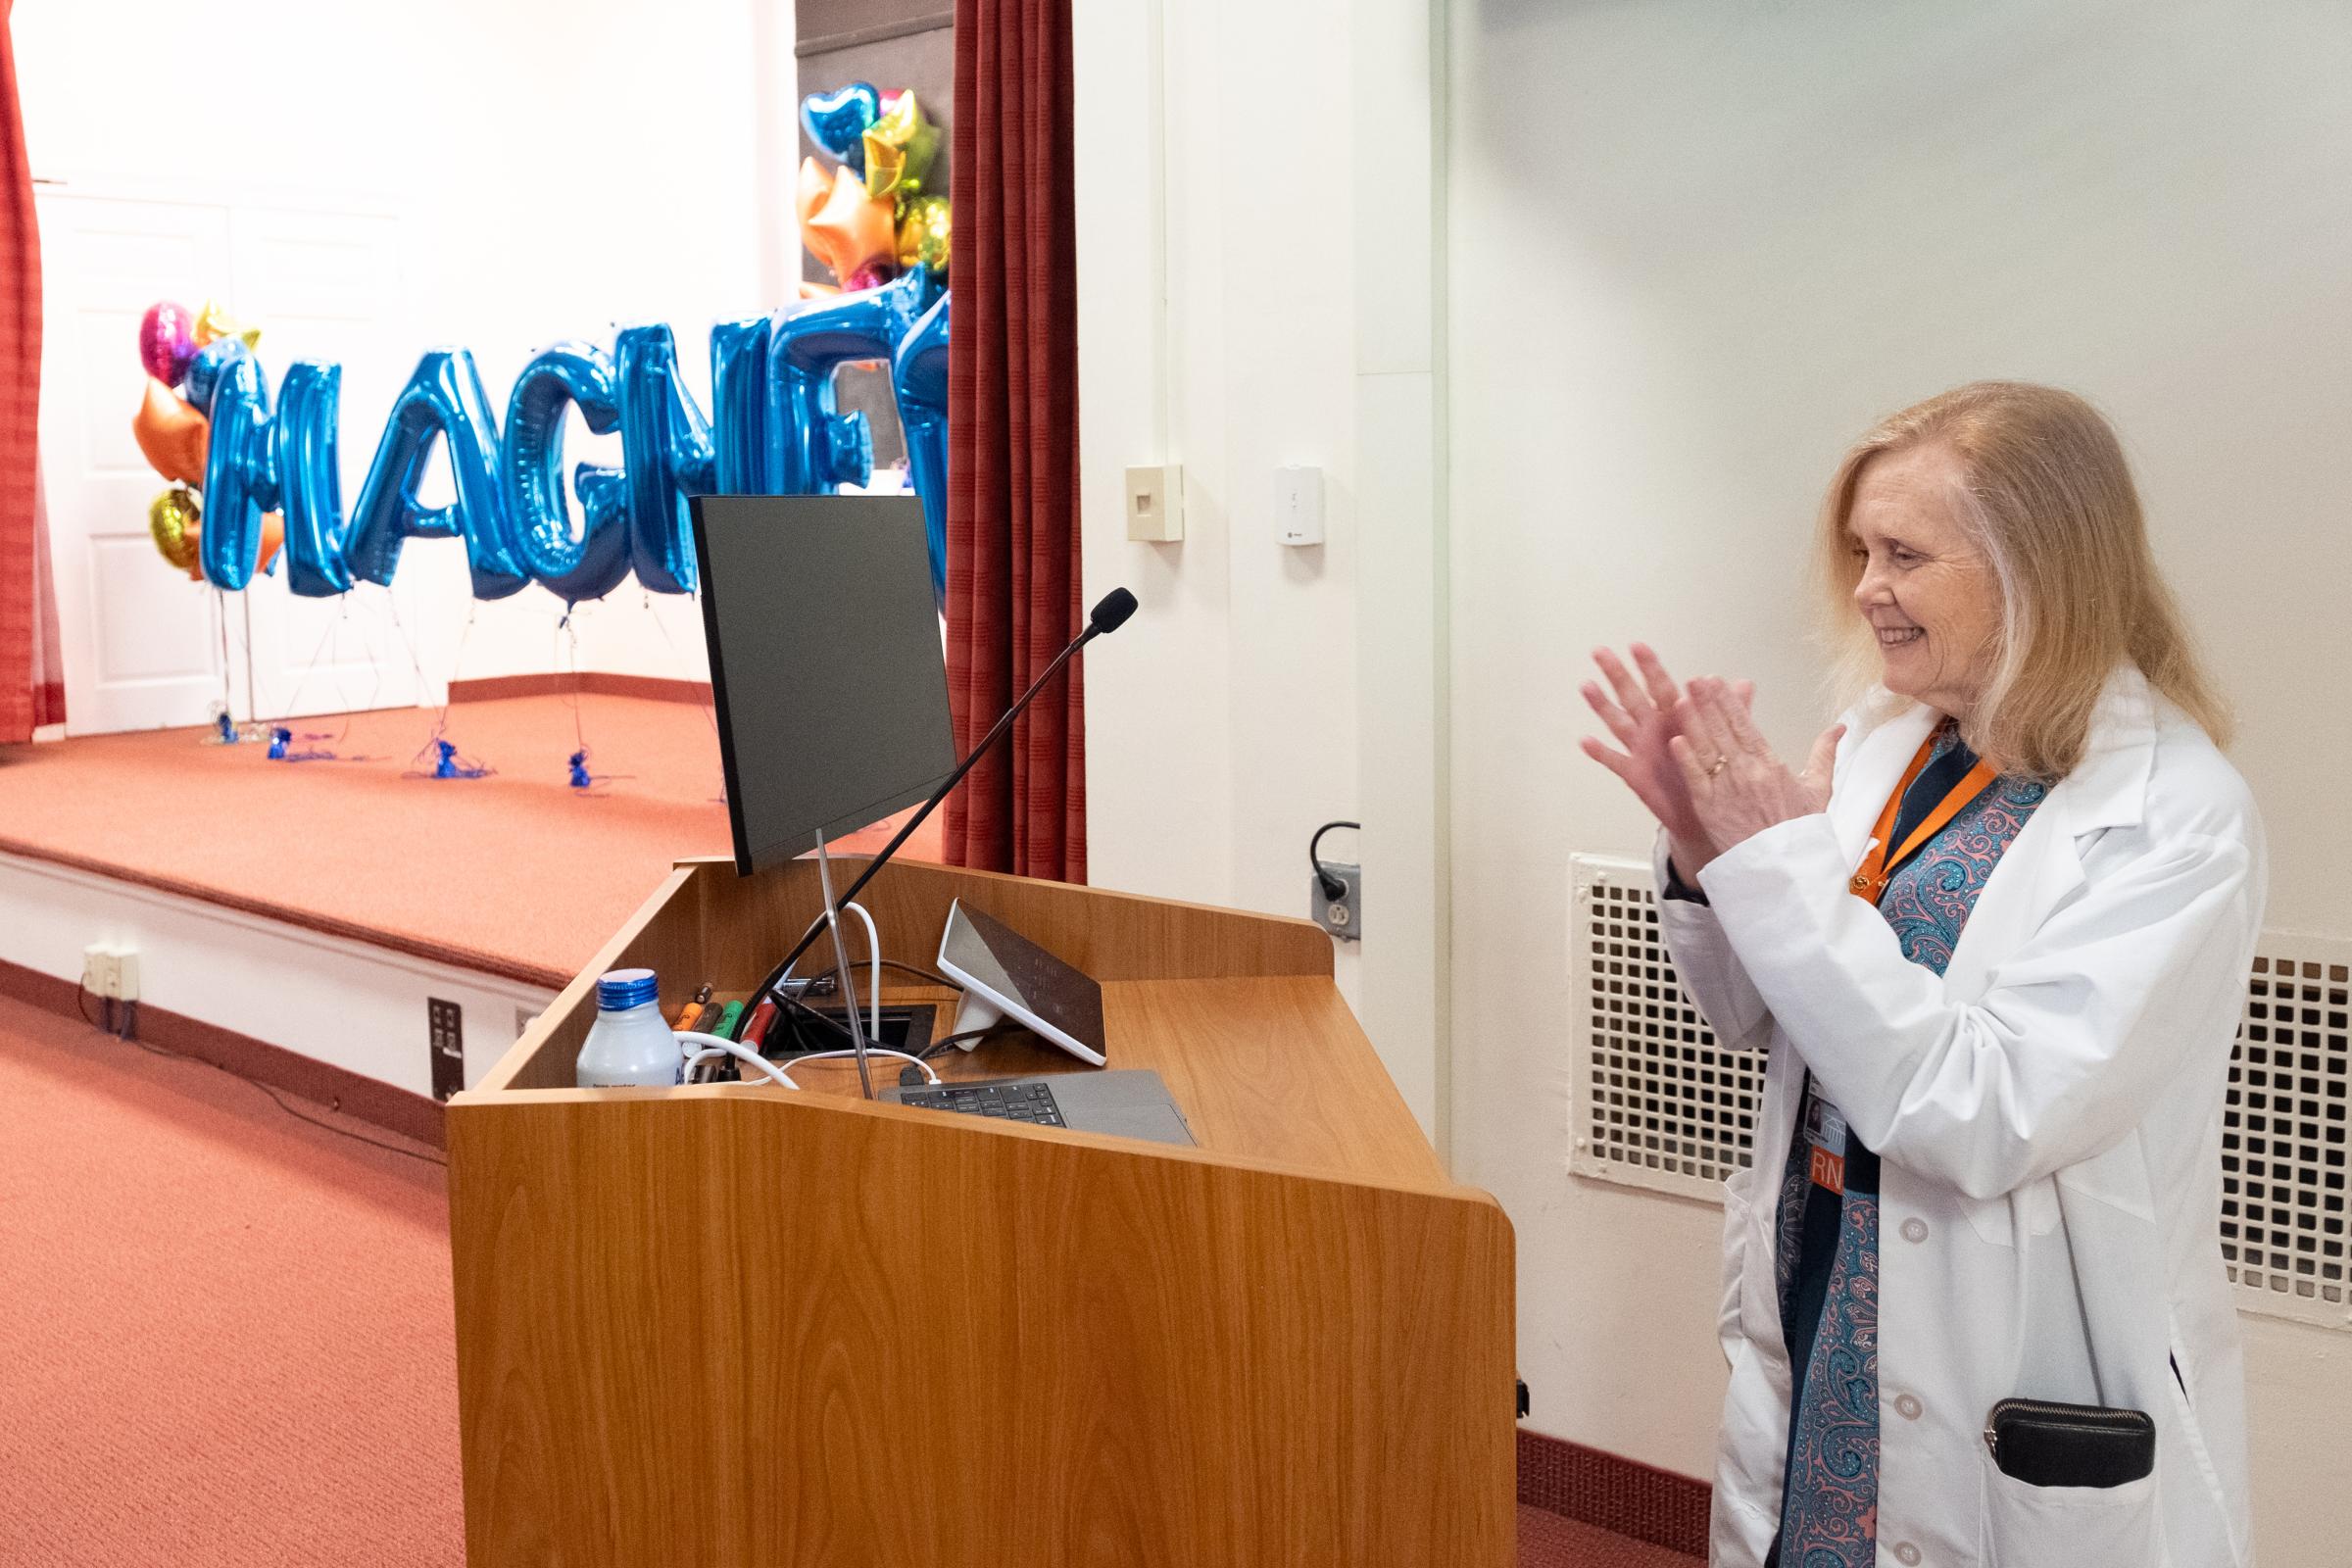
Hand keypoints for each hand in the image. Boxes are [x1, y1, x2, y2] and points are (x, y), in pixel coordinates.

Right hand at [1579, 645, 1751, 877]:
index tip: (1637, 646)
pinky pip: (1614, 760)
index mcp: (1675, 716)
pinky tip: (1586, 740)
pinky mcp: (1634, 773)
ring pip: (1618, 722)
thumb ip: (1731, 712)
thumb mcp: (1725, 739)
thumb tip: (1745, 683)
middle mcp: (1653, 728)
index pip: (1661, 685)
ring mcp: (1640, 749)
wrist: (1703, 810)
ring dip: (1602, 705)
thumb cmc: (1710, 771)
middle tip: (1600, 652)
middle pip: (1631, 696)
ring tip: (1587, 686)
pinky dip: (1600, 752)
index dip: (1650, 667)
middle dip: (1617, 674)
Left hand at [1670, 676, 1843, 855]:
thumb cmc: (1798, 832)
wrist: (1785, 869)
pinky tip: (1676, 740)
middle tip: (1694, 680)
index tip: (1716, 681)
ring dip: (1692, 723)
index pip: (1745, 724)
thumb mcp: (1818, 789)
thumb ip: (1825, 753)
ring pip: (1706, 749)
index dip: (1728, 701)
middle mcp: (1747, 773)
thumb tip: (1840, 728)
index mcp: (1770, 765)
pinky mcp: (1710, 809)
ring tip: (1679, 699)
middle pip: (1722, 730)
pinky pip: (1695, 780)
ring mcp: (1726, 790)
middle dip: (1707, 703)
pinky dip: (1686, 760)